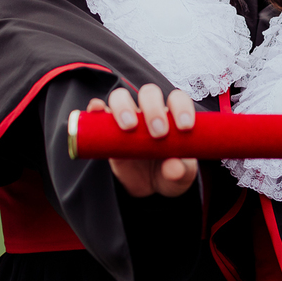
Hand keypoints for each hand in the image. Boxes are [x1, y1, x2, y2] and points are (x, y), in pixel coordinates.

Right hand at [84, 84, 197, 198]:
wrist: (149, 187)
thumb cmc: (170, 172)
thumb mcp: (181, 177)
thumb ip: (181, 171)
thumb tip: (174, 168)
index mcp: (171, 117)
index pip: (177, 99)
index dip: (182, 107)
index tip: (185, 127)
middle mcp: (148, 112)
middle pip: (148, 93)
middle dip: (153, 109)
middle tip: (159, 133)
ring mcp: (126, 119)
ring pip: (121, 97)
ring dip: (124, 107)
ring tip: (130, 127)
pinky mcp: (106, 131)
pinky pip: (98, 113)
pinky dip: (96, 107)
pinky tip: (96, 109)